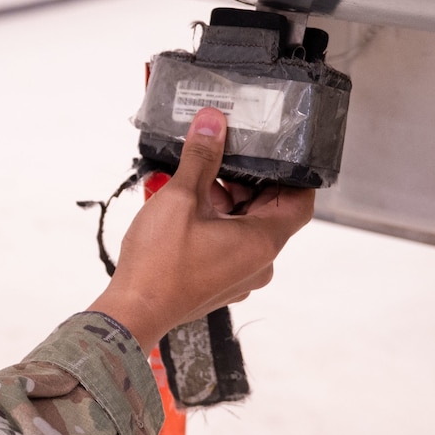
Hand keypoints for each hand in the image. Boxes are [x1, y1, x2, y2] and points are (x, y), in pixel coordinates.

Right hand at [88, 107, 314, 345]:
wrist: (134, 310)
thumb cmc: (159, 264)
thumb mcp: (181, 198)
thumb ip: (201, 157)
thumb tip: (212, 124)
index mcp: (262, 242)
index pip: (301, 202)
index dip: (294, 174)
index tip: (276, 153)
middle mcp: (260, 263)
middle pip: (271, 211)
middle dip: (250, 182)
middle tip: (225, 157)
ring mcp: (241, 276)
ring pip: (248, 228)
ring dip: (230, 201)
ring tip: (199, 181)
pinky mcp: (221, 282)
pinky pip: (231, 245)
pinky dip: (218, 223)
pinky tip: (190, 208)